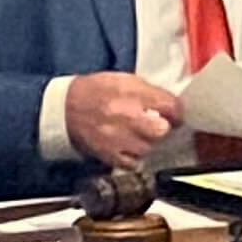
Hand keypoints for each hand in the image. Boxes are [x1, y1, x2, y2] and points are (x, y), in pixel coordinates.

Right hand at [66, 72, 183, 168]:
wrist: (64, 108)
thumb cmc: (93, 91)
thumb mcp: (123, 79)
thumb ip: (149, 91)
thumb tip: (169, 102)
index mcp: (132, 93)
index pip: (171, 106)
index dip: (176, 111)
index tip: (174, 113)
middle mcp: (127, 116)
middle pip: (162, 130)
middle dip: (163, 127)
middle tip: (158, 124)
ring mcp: (118, 138)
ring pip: (149, 147)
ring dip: (148, 141)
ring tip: (138, 133)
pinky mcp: (110, 155)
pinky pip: (133, 162)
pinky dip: (134, 156)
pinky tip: (128, 145)